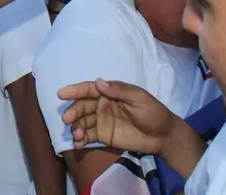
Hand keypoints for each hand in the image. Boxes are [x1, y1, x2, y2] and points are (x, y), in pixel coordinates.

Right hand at [59, 79, 175, 155]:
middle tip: (67, 119)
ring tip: (76, 136)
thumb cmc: (152, 112)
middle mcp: (102, 105)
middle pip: (82, 106)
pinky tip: (77, 144)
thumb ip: (119, 91)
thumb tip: (98, 82)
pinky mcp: (103, 136)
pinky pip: (88, 136)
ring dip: (76, 127)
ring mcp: (101, 121)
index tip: (61, 93)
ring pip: (82, 122)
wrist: (164, 136)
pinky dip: (80, 140)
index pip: (89, 89)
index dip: (75, 90)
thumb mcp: (139, 98)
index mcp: (109, 93)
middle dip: (73, 111)